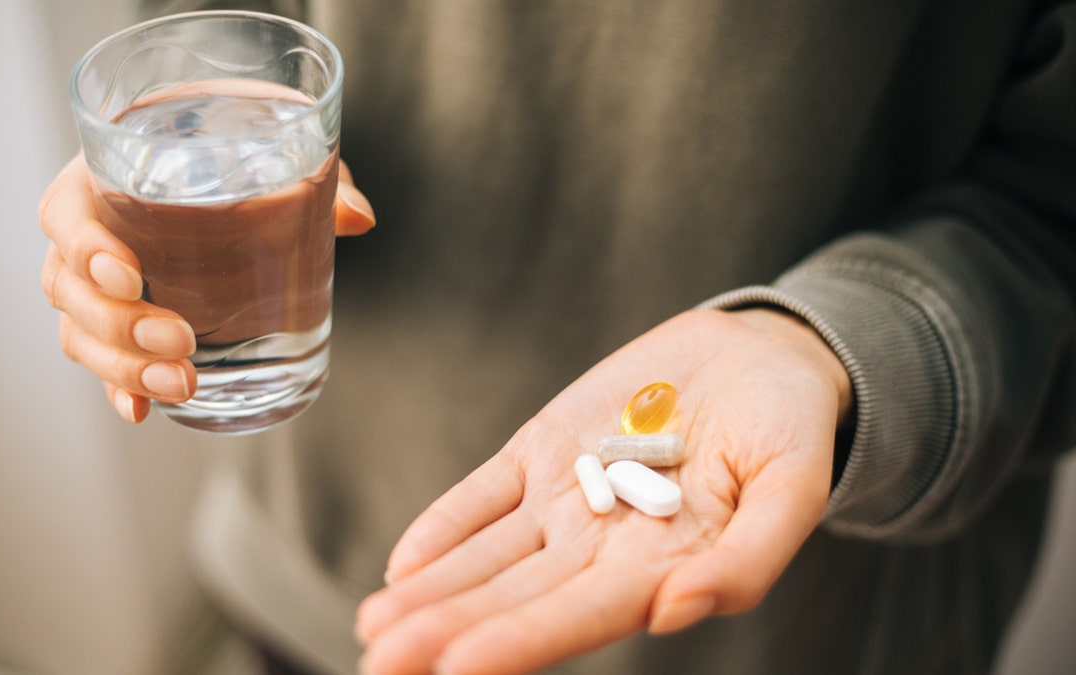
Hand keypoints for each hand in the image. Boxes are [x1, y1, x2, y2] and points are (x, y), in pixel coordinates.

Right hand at [38, 155, 374, 421]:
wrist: (230, 155)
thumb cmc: (237, 141)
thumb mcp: (274, 142)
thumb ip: (314, 176)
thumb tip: (358, 219)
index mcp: (105, 174)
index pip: (64, 215)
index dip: (86, 249)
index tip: (132, 276)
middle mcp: (91, 229)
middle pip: (69, 289)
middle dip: (119, 325)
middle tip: (182, 339)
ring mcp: (99, 280)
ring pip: (81, 332)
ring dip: (124, 367)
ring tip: (182, 384)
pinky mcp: (123, 317)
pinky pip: (103, 359)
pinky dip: (119, 388)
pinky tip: (142, 411)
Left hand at [355, 308, 852, 674]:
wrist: (758, 357)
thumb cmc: (789, 429)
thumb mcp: (793, 488)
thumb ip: (748, 560)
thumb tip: (676, 612)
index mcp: (663, 566)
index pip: (580, 615)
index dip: (520, 641)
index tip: (458, 670)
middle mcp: (602, 546)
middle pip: (516, 598)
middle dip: (449, 633)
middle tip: (381, 664)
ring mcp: (566, 498)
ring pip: (488, 556)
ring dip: (433, 592)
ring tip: (374, 629)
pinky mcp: (543, 450)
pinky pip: (486, 493)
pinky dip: (446, 524)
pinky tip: (405, 562)